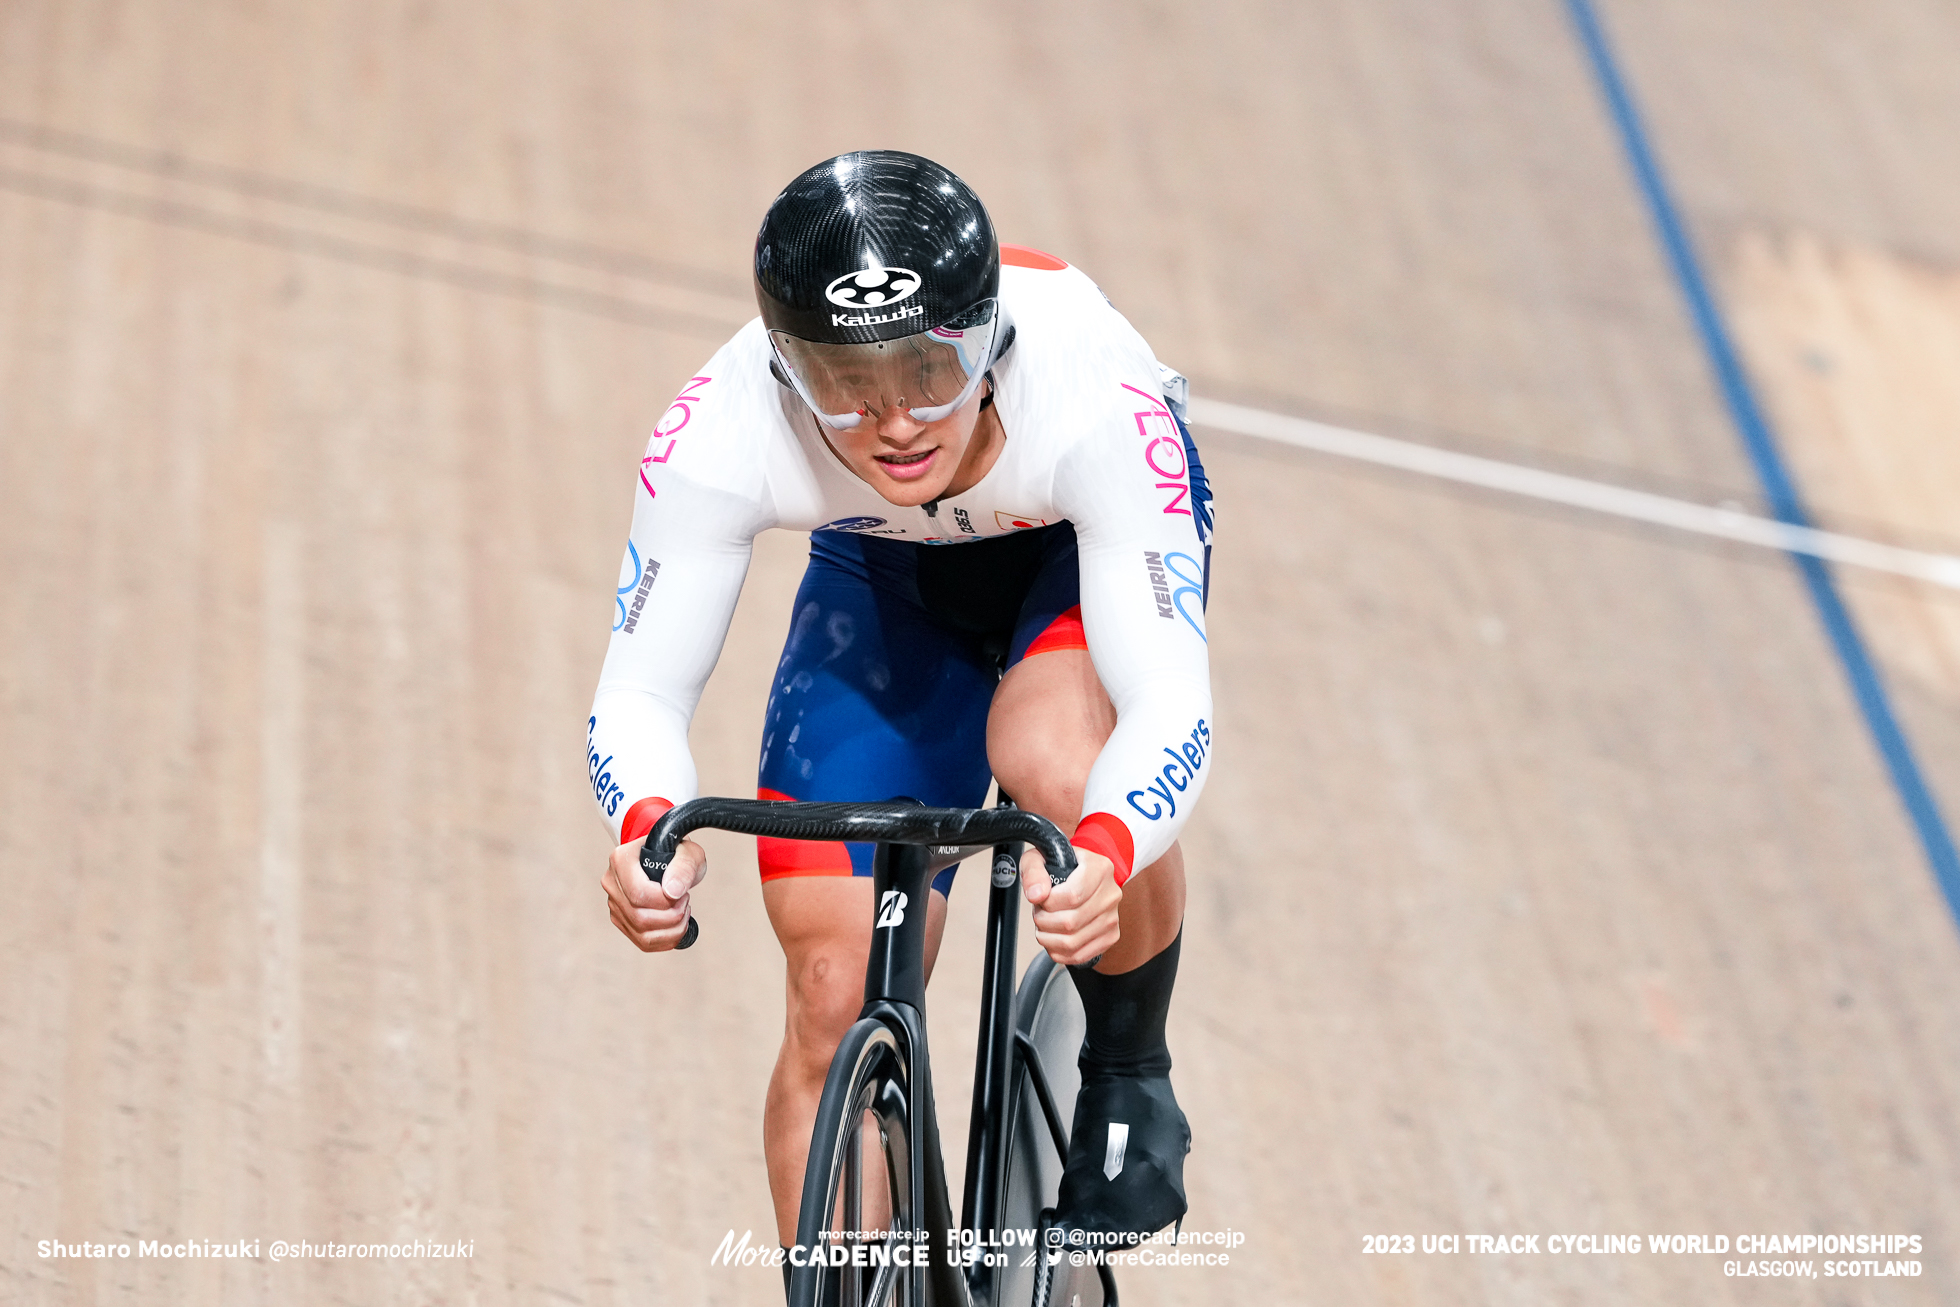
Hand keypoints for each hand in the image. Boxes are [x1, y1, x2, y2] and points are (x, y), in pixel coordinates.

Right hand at [601, 835, 707, 951]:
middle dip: (671, 916)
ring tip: (683, 912)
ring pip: (641, 933)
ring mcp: (614, 904)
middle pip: (639, 917)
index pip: (638, 893)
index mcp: (621, 860)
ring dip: (671, 930)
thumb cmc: (677, 854)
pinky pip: (642, 942)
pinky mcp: (622, 920)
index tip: (683, 894)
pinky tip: (677, 927)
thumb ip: (683, 867)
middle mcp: (612, 883)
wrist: (669, 862)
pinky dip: (666, 940)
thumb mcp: (688, 853)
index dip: (665, 902)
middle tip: (685, 902)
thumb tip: (672, 892)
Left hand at [1021, 843, 1121, 966]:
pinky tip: (1053, 939)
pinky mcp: (1110, 936)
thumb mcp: (1040, 857)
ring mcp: (1112, 917)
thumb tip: (1036, 895)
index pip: (1072, 896)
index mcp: (1100, 869)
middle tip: (1039, 913)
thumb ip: (1034, 871)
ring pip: (1073, 942)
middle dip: (1044, 922)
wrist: (1081, 875)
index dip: (1048, 903)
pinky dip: (1059, 953)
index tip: (1041, 899)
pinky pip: (1081, 955)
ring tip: (1045, 925)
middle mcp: (1111, 894)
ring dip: (1049, 938)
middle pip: (1071, 922)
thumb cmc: (1061, 866)